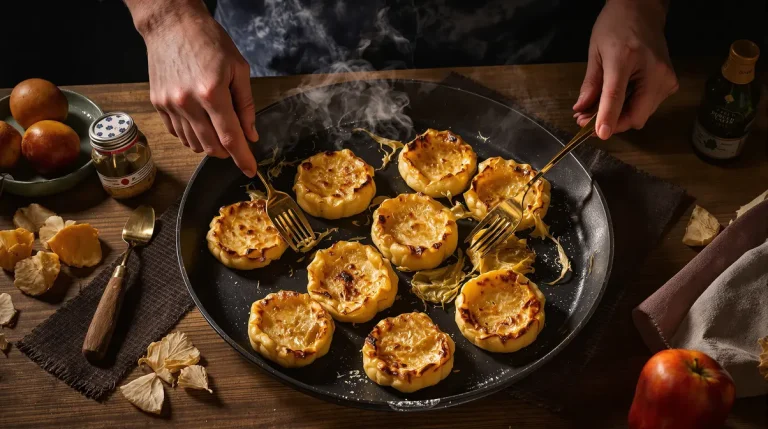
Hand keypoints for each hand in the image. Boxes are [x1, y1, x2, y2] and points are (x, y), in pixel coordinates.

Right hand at [131, 2, 258, 176]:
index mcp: (212, 93)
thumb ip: (246, 105)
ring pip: (193, 144)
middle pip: (211, 147)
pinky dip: (192, 136)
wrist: (171, 24)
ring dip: (209, 144)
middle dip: (227, 152)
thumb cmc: (208, 41)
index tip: (250, 170)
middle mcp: (188, 102)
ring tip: (217, 126)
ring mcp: (169, 105)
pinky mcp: (158, 104)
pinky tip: (199, 122)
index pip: (230, 137)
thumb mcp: (238, 68)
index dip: (242, 158)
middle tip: (235, 142)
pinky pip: (177, 134)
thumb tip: (250, 135)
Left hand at [573, 0, 678, 138]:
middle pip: (635, 115)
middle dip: (612, 123)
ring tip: (600, 106)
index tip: (601, 134)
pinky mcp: (671, 83)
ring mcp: (666, 79)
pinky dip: (631, 108)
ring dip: (620, 117)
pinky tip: (620, 98)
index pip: (617, 95)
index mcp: (627, 58)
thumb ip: (590, 85)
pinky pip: (648, 107)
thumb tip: (581, 110)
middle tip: (587, 120)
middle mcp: (654, 71)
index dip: (608, 117)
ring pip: (641, 115)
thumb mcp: (595, 53)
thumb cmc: (616, 27)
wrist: (643, 11)